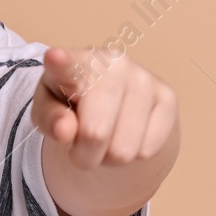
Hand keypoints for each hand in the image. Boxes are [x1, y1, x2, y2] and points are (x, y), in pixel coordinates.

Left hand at [31, 47, 177, 169]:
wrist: (114, 100)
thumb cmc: (72, 104)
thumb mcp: (48, 111)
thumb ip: (49, 119)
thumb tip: (65, 131)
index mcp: (74, 63)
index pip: (65, 66)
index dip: (60, 63)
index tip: (55, 57)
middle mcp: (113, 63)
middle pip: (95, 135)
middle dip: (84, 155)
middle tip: (82, 142)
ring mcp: (144, 78)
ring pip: (123, 151)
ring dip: (109, 157)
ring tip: (106, 136)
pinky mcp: (168, 98)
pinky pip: (147, 150)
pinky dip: (134, 154)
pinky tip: (128, 133)